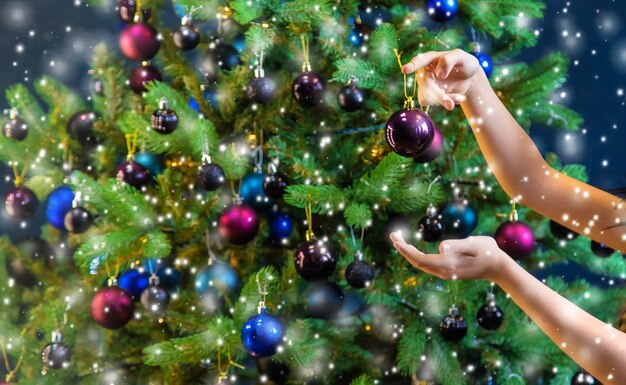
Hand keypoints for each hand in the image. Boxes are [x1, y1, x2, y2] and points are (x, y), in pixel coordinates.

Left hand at [389, 232, 507, 281]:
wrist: (498, 267)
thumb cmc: (488, 252)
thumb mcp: (474, 244)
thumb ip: (457, 245)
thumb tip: (441, 246)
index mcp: (447, 265)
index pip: (419, 259)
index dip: (406, 250)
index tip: (396, 239)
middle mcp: (443, 272)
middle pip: (416, 262)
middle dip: (403, 250)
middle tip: (393, 235)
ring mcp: (445, 273)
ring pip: (420, 264)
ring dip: (408, 253)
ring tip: (398, 240)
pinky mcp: (447, 272)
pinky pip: (426, 265)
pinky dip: (416, 256)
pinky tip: (412, 249)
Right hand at [402, 49, 483, 110]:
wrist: (469, 78)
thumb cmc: (464, 63)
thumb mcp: (462, 56)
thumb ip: (449, 60)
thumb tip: (439, 74)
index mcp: (430, 59)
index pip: (419, 61)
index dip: (412, 65)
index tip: (405, 70)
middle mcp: (424, 71)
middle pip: (425, 85)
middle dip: (438, 95)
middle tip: (450, 105)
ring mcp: (426, 85)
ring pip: (427, 97)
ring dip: (444, 100)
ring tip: (459, 98)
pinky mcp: (429, 95)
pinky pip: (433, 103)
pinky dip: (446, 103)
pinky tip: (456, 98)